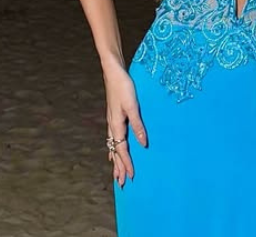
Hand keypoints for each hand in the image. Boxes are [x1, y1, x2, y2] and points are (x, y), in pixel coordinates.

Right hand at [104, 68, 146, 187]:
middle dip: (118, 168)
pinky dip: (113, 150)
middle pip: (115, 152)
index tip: (131, 176)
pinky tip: (113, 152)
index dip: (127, 164)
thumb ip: (138, 125)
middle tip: (120, 183)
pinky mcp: (113, 117)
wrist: (113, 73)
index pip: (122, 150)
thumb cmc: (124, 87)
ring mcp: (112, 122)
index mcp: (117, 125)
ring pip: (112, 147)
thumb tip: (143, 144)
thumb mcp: (133, 106)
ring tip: (116, 173)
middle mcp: (112, 126)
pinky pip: (112, 139)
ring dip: (116, 161)